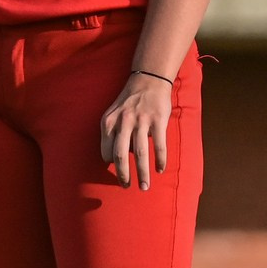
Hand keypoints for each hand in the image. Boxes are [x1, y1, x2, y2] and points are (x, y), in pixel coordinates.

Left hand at [99, 72, 173, 189]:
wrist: (148, 80)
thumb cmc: (130, 102)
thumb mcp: (113, 115)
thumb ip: (112, 135)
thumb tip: (114, 161)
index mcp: (109, 122)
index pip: (106, 152)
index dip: (112, 164)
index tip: (119, 171)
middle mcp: (123, 122)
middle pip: (119, 156)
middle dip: (123, 176)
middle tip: (127, 187)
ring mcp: (141, 121)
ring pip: (140, 154)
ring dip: (142, 173)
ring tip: (145, 187)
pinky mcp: (158, 120)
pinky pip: (159, 145)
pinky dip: (160, 160)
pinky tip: (160, 169)